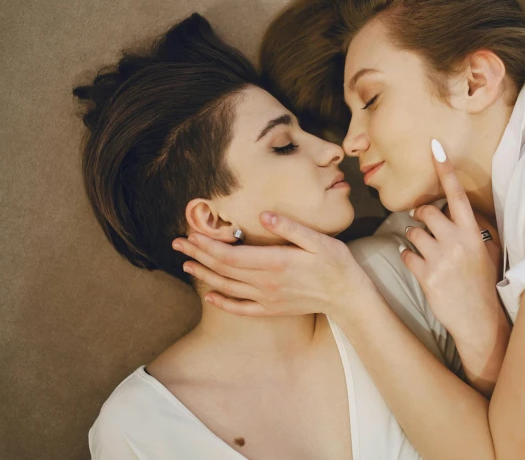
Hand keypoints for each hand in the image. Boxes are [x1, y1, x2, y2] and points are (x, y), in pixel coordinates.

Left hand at [172, 212, 373, 316]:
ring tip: (186, 264)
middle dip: (198, 255)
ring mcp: (268, 299)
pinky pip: (241, 309)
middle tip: (178, 243)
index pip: (231, 254)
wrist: (347, 296)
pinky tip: (210, 297)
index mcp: (275, 262)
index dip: (208, 244)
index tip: (191, 233)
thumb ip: (290, 228)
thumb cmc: (335, 263)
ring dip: (204, 275)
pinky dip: (223, 303)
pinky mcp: (272, 309)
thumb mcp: (318, 240)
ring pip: (228, 287)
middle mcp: (266, 283)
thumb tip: (265, 215)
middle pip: (223, 269)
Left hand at [401, 139, 508, 389]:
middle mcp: (457, 241)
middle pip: (425, 211)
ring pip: (412, 232)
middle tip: (427, 229)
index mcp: (474, 233)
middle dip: (421, 217)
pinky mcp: (426, 275)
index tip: (435, 147)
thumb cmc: (482, 284)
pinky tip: (420, 266)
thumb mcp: (487, 252)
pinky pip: (406, 254)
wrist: (480, 320)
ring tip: (427, 253)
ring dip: (414, 239)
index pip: (457, 195)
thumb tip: (458, 210)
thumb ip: (473, 229)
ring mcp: (441, 258)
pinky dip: (409, 258)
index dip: (445, 170)